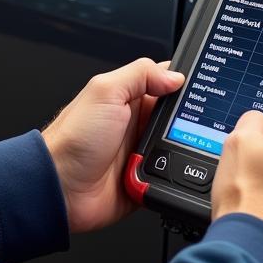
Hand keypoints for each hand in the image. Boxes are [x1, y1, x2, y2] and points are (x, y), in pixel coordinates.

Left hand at [42, 58, 184, 233]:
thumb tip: (174, 76)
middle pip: (179, 117)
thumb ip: (140, 75)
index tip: (203, 87)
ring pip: (179, 147)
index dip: (184, 83)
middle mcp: (137, 123)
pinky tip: (170, 173)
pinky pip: (172, 176)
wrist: (59, 188)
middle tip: (190, 124)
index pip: (165, 82)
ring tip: (173, 150)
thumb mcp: (105, 92)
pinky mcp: (144, 179)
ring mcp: (141, 151)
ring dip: (181, 149)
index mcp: (128, 98)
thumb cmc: (72, 139)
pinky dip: (174, 176)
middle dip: (189, 121)